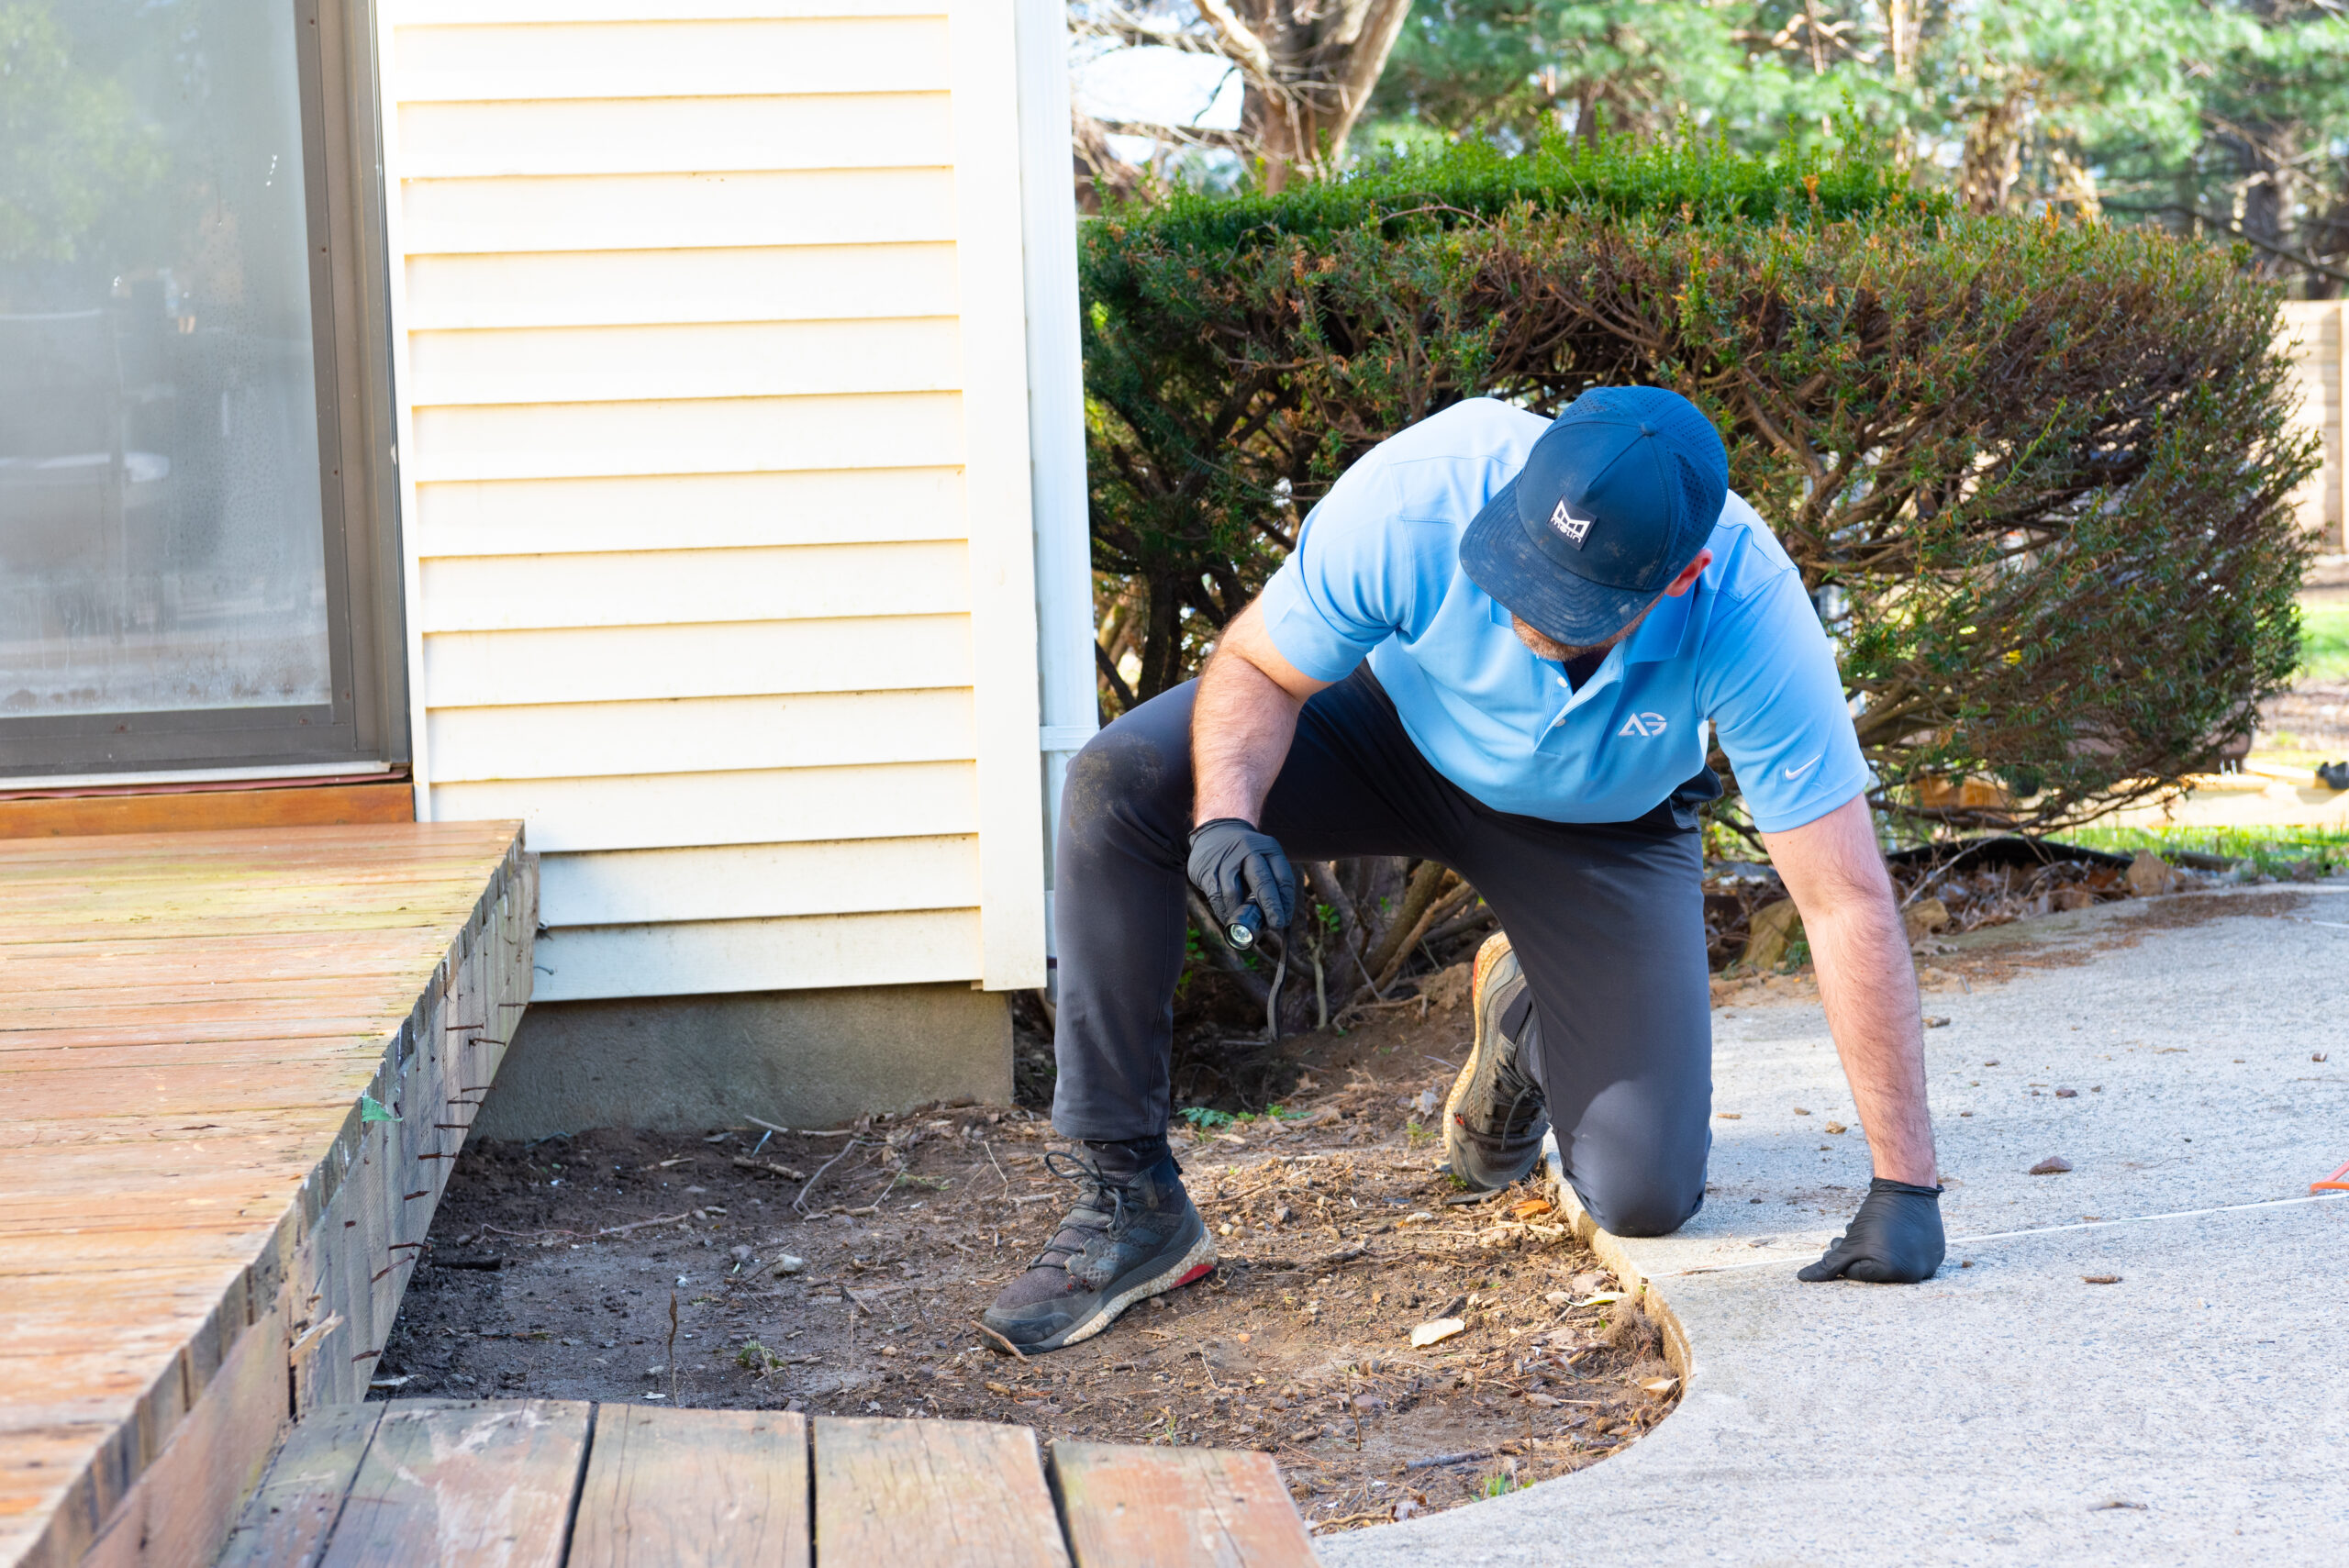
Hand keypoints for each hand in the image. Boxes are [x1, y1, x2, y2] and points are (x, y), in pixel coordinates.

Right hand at [1187, 818, 1296, 930]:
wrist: (1216, 829)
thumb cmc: (1246, 854)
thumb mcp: (1263, 858)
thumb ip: (1270, 885)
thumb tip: (1273, 921)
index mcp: (1268, 848)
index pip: (1282, 877)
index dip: (1285, 902)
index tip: (1284, 920)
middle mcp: (1248, 850)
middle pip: (1262, 882)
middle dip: (1270, 907)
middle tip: (1276, 925)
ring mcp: (1225, 858)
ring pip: (1234, 892)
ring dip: (1242, 914)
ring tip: (1248, 928)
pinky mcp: (1206, 869)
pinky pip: (1216, 896)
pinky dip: (1224, 911)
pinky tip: (1229, 919)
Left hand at [1797, 1177, 1944, 1283]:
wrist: (1908, 1186)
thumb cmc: (1877, 1214)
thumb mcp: (1850, 1241)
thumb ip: (1828, 1265)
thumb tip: (1803, 1278)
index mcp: (1893, 1274)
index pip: (1857, 1275)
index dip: (1844, 1259)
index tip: (1842, 1243)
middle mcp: (1915, 1274)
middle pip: (1876, 1272)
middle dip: (1857, 1255)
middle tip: (1848, 1236)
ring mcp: (1930, 1264)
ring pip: (1895, 1265)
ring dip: (1877, 1251)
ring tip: (1869, 1232)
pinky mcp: (1938, 1254)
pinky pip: (1915, 1258)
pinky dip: (1900, 1248)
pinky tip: (1893, 1233)